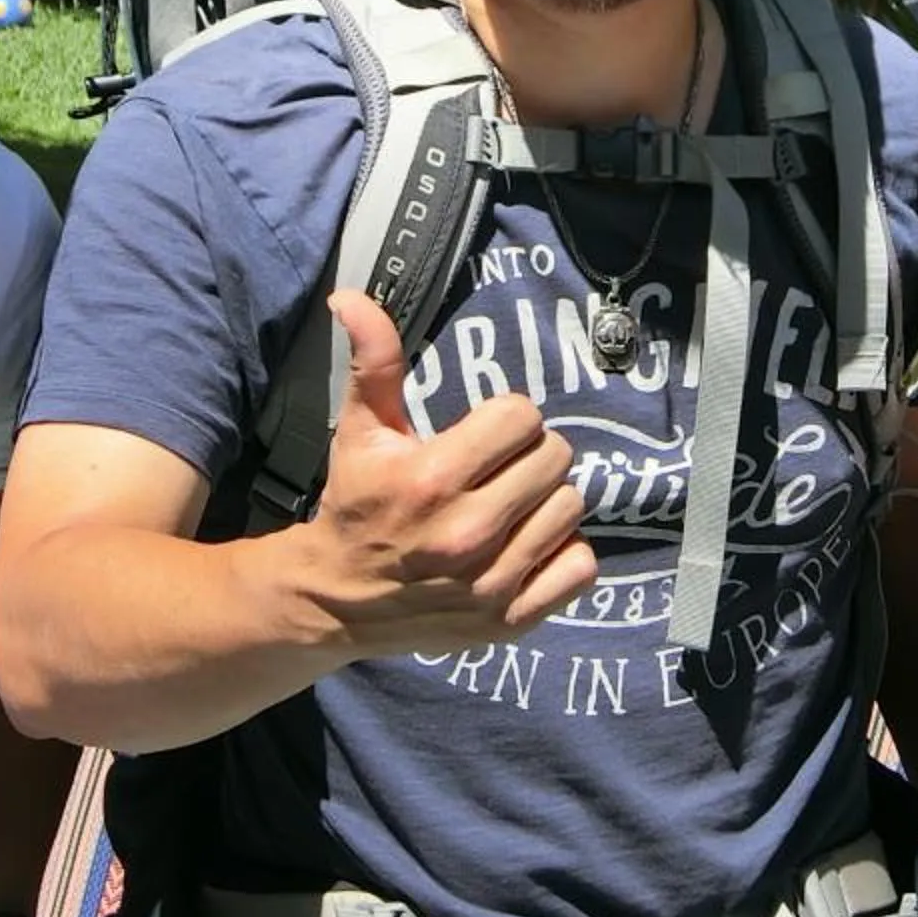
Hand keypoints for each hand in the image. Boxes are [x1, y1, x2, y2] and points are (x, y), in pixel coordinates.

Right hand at [295, 290, 595, 654]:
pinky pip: (580, 567)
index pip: (523, 417)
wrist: (337, 599)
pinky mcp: (511, 620)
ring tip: (512, 506)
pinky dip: (563, 554)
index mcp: (431, 477)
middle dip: (530, 454)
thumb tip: (351, 296)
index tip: (484, 433)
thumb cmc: (356, 503)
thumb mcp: (360, 430)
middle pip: (555, 457)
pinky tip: (528, 545)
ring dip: (547, 501)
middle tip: (500, 469)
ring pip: (571, 507)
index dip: (507, 418)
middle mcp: (466, 532)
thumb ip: (373, 362)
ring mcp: (491, 582)